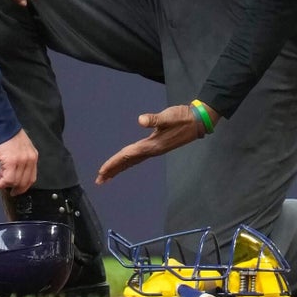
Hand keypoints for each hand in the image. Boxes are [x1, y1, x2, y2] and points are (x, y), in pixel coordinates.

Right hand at [0, 129, 37, 195]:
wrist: (1, 126)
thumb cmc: (8, 135)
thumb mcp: (20, 148)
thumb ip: (19, 161)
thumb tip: (11, 174)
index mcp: (33, 156)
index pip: (31, 178)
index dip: (22, 186)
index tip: (15, 189)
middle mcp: (30, 159)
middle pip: (24, 182)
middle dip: (13, 187)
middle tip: (3, 185)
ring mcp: (22, 161)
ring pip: (15, 182)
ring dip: (4, 183)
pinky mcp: (12, 162)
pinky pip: (8, 179)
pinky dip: (1, 183)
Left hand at [95, 103, 216, 183]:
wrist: (198, 121)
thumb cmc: (183, 117)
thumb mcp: (169, 116)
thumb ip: (155, 119)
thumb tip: (142, 120)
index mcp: (152, 145)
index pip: (128, 155)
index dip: (114, 162)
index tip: (102, 170)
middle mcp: (152, 150)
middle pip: (128, 162)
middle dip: (114, 170)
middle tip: (99, 180)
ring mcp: (155, 149)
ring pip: (133, 161)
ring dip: (120, 168)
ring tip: (107, 175)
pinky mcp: (157, 146)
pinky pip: (138, 157)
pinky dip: (128, 161)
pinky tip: (124, 162)